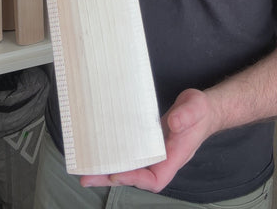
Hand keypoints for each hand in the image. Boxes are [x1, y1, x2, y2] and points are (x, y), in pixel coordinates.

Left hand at [80, 89, 216, 192]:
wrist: (202, 110)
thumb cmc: (200, 112)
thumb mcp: (196, 108)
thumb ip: (186, 116)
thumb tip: (173, 123)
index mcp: (174, 157)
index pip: (154, 178)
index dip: (135, 179)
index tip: (117, 173)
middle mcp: (162, 159)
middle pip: (135, 177)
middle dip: (110, 178)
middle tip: (86, 178)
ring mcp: (153, 152)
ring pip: (129, 166)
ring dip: (107, 168)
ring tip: (85, 169)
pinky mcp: (146, 143)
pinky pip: (128, 153)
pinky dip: (114, 154)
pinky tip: (99, 150)